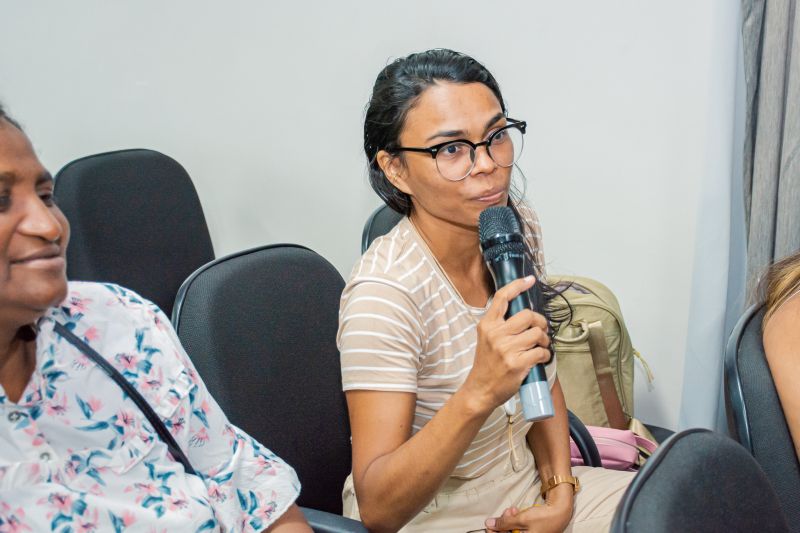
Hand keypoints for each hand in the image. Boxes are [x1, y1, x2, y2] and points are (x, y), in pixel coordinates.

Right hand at [463, 276, 551, 413]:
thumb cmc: (486, 365)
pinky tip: (540, 358)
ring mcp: (506, 349)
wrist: (480, 390)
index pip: (502, 298)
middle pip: (528, 315)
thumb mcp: (486, 339)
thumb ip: (500, 325)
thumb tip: (525, 314)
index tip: (529, 280)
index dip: (517, 285)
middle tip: (541, 330)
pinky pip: (541, 351)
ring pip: (538, 333)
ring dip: (545, 340)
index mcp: (487, 325)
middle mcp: (496, 334)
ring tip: (541, 346)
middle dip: (540, 322)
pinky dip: (545, 355)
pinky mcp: (517, 363)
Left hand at [485, 490, 572, 532]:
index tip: (490, 523)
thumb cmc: (544, 517)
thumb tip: (489, 524)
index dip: (494, 531)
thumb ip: (505, 523)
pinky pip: (519, 528)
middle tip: (507, 512)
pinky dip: (516, 520)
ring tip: (513, 510)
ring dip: (510, 520)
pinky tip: (517, 512)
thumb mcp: (522, 519)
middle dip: (504, 523)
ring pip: (512, 530)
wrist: (561, 511)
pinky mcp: (532, 532)